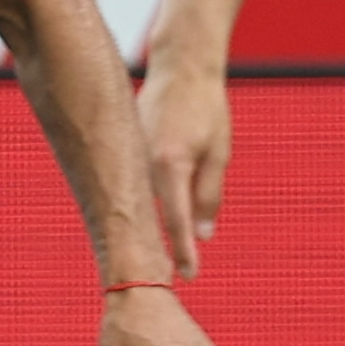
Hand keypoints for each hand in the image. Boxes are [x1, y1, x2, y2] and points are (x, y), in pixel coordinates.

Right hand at [137, 62, 230, 280]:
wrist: (180, 66)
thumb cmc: (207, 108)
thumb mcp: (219, 153)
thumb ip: (209, 195)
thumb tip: (204, 235)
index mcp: (172, 164)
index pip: (177, 220)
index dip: (182, 251)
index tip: (188, 276)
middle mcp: (145, 164)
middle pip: (152, 216)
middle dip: (158, 246)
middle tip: (167, 278)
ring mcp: (131, 155)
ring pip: (143, 199)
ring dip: (149, 223)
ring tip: (153, 254)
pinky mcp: (125, 148)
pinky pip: (135, 182)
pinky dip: (143, 198)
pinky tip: (142, 214)